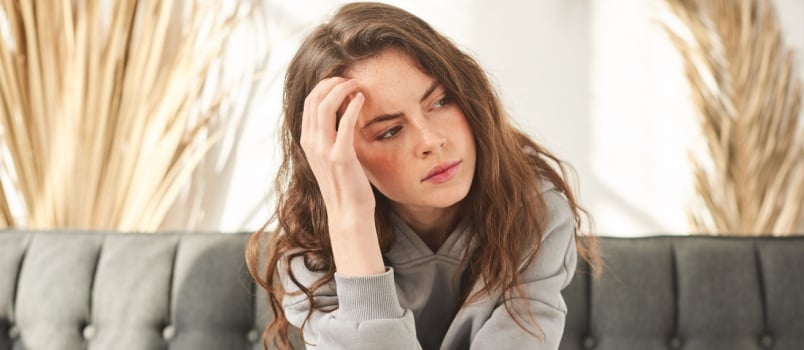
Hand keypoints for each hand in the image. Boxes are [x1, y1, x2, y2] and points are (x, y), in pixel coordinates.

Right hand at [301, 77, 383, 274]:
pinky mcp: (340, 156)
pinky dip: (352, 106)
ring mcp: (323, 150)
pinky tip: (362, 98)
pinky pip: (344, 123)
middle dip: (331, 83)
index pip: (309, 103)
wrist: (349, 212)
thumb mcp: (333, 155)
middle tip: (349, 78)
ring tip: (356, 84)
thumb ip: (333, 135)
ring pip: (324, 106)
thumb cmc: (346, 183)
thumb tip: (344, 112)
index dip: (323, 86)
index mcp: (308, 141)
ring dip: (341, 89)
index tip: (340, 80)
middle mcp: (311, 143)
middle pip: (314, 99)